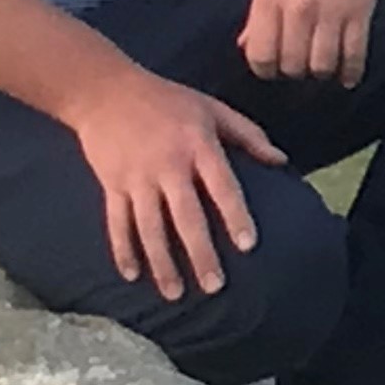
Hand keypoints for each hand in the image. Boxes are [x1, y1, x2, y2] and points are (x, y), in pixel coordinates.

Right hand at [68, 65, 287, 300]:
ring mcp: (137, 177)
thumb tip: (281, 160)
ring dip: (162, 263)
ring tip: (175, 294)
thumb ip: (248, 134)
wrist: (103, 90)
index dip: (235, 215)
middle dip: (200, 253)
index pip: (221, 186)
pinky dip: (123, 250)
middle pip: (186, 216)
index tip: (248, 245)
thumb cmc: (166, 99)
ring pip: (150, 228)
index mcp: (197, 144)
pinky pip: (117, 223)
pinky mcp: (112, 184)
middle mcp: (167, 164)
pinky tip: (133, 276)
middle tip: (215, 286)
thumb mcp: (211, 107)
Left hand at [243, 0, 384, 87]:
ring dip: (322, 72)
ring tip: (323, 63)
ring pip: (321, 67)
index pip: (259, 54)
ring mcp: (331, 11)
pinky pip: (354, 57)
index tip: (274, 66)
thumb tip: (246, 45)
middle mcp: (298, 7)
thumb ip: (259, 10)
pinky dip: (350, 72)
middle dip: (295, 70)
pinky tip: (348, 74)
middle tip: (301, 61)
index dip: (265, 68)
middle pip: (291, 66)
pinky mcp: (360, 12)